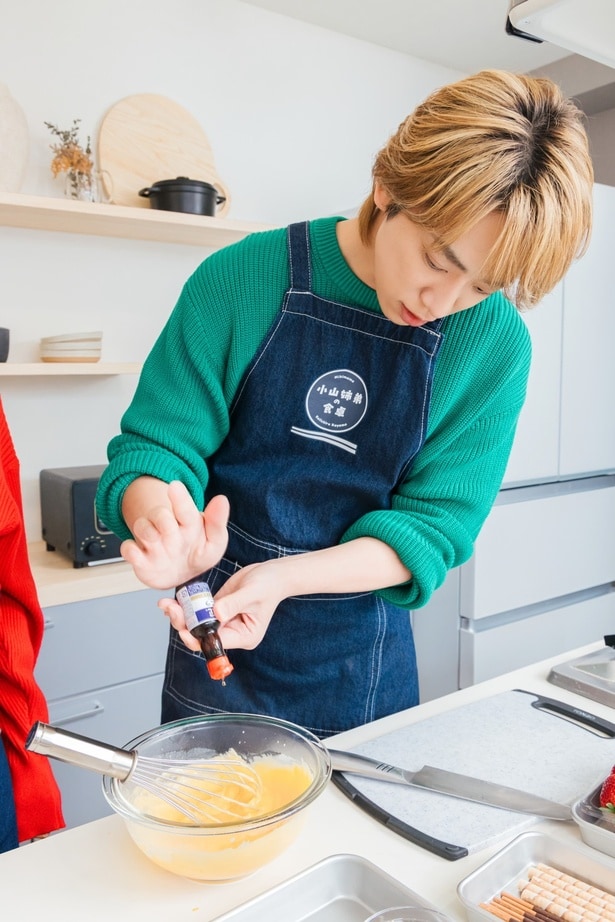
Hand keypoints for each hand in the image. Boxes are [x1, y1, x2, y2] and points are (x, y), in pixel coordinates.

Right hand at [120, 482, 228, 588]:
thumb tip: (221, 500)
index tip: (175, 486)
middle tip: (171, 530)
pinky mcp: (139, 558)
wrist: (181, 574)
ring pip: (141, 526)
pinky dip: (130, 550)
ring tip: (157, 543)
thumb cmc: (197, 554)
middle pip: (159, 514)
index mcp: (187, 522)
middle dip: (163, 519)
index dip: (180, 498)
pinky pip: (127, 549)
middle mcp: (167, 528)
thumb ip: (217, 523)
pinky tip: (139, 554)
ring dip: (147, 532)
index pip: (184, 507)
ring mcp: (152, 542)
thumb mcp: (215, 542)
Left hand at [159, 558, 283, 651]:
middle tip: (171, 608)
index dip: (197, 637)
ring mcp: (223, 622)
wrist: (272, 574)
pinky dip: (187, 607)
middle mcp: (231, 633)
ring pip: (197, 624)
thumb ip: (234, 603)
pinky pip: (199, 612)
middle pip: (202, 636)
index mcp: (243, 636)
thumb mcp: (252, 593)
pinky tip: (174, 601)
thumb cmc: (268, 585)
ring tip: (166, 604)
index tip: (183, 627)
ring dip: (181, 615)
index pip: (215, 643)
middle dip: (184, 624)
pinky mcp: (217, 610)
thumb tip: (216, 612)